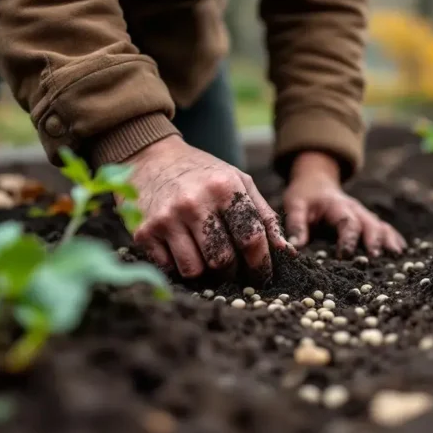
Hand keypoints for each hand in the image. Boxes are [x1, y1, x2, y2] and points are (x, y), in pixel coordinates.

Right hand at [124, 135, 293, 280]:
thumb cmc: (203, 173)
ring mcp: (167, 218)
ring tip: (205, 257)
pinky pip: (168, 268)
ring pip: (194, 270)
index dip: (261, 263)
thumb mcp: (238, 181)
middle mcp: (195, 203)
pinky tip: (181, 250)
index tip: (263, 275)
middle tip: (231, 269)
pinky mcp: (144, 231)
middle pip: (222, 260)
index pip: (251, 238)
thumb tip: (288, 251)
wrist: (151, 157)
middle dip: (231, 271)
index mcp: (225, 188)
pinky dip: (177, 266)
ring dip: (203, 272)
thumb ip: (264, 215)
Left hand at [282, 151, 405, 257]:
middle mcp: (354, 209)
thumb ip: (296, 225)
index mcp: (337, 205)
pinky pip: (383, 227)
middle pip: (369, 223)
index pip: (346, 222)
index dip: (348, 239)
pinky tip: (401, 250)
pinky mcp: (367, 218)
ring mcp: (363, 213)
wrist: (316, 181)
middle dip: (374, 240)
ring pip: (380, 225)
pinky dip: (393, 237)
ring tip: (396, 255)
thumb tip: (294, 248)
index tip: (344, 256)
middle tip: (375, 256)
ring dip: (388, 239)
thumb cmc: (305, 196)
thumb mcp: (295, 206)